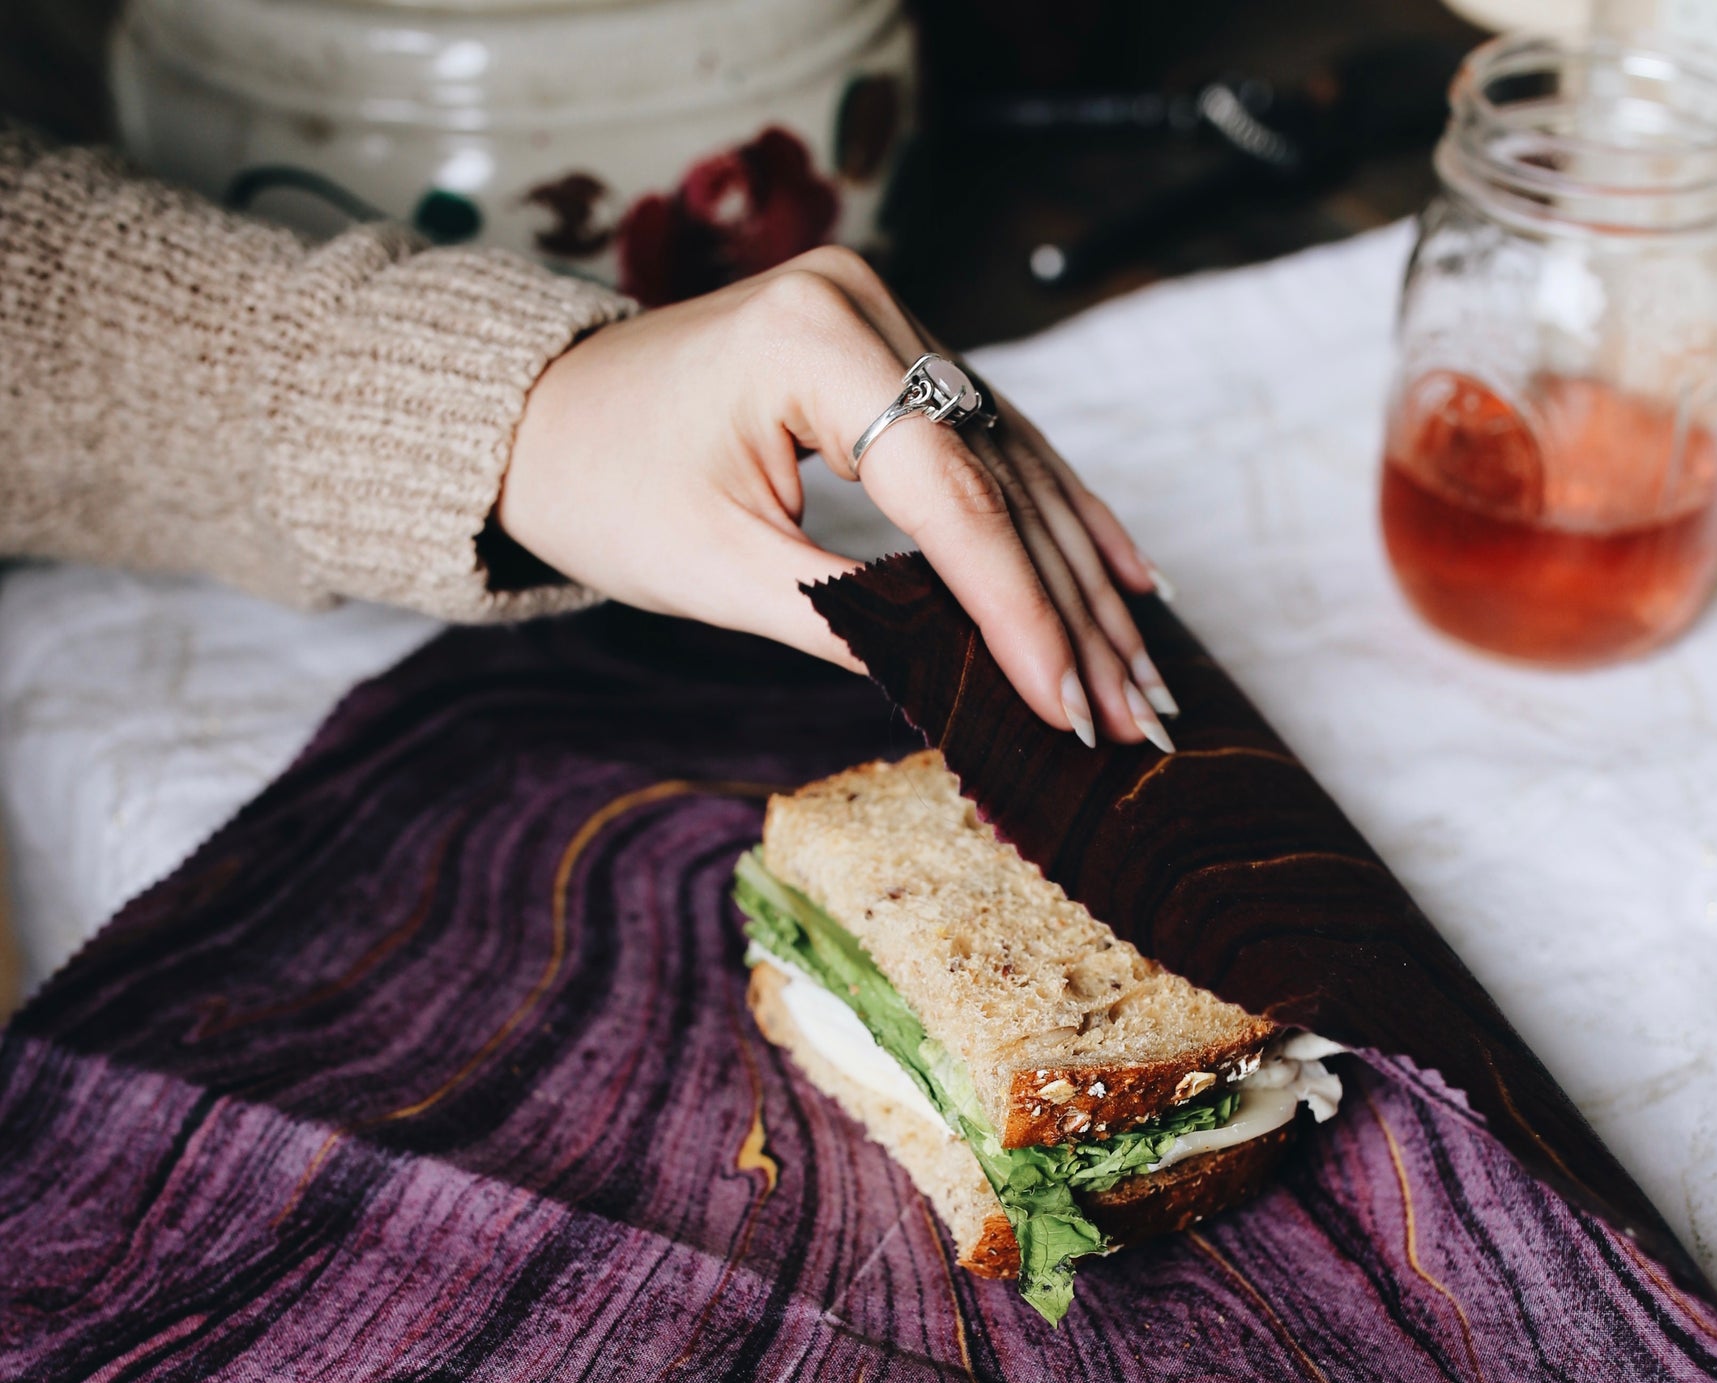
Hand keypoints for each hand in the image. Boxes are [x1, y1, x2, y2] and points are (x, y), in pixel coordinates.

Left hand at [496, 247, 1179, 749]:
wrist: (539, 417)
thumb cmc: (604, 486)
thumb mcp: (715, 569)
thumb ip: (847, 619)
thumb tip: (967, 683)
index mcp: (812, 335)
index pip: (951, 496)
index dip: (1018, 613)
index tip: (1070, 705)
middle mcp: (867, 305)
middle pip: (1003, 480)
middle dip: (1071, 610)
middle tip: (1136, 711)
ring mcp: (888, 322)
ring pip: (1016, 467)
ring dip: (1081, 580)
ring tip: (1144, 673)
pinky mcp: (893, 355)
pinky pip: (996, 448)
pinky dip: (1056, 523)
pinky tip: (1124, 577)